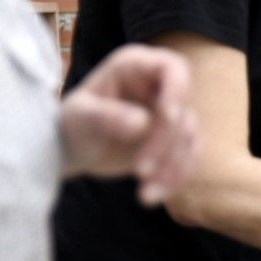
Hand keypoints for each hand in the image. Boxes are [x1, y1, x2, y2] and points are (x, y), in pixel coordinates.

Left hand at [60, 43, 197, 205]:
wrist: (74, 149)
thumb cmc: (71, 124)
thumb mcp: (78, 117)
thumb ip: (106, 116)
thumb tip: (142, 123)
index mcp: (136, 66)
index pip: (172, 69)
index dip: (176, 92)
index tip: (168, 118)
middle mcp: (160, 86)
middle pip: (182, 110)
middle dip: (165, 144)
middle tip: (140, 171)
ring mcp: (171, 113)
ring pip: (189, 137)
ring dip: (172, 167)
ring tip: (144, 194)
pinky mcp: (176, 139)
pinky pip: (189, 157)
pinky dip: (176, 177)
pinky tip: (152, 194)